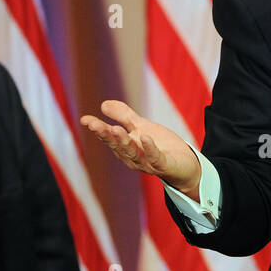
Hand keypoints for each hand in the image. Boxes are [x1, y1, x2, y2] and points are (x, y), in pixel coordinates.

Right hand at [81, 100, 201, 199]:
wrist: (185, 164)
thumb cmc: (160, 145)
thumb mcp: (141, 127)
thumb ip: (124, 116)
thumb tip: (102, 104)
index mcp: (126, 147)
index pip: (109, 137)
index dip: (98, 129)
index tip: (85, 119)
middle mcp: (133, 157)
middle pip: (117, 145)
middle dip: (106, 135)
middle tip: (94, 124)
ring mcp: (147, 162)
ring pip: (132, 153)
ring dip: (123, 142)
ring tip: (115, 129)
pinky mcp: (164, 165)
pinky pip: (155, 158)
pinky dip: (150, 148)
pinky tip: (145, 137)